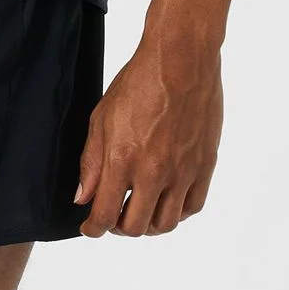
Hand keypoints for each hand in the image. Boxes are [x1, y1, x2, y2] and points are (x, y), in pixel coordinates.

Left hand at [75, 36, 223, 236]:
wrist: (182, 59)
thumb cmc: (138, 83)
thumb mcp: (101, 119)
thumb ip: (91, 163)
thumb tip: (83, 198)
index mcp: (123, 161)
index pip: (105, 216)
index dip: (94, 229)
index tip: (90, 228)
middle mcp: (154, 172)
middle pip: (135, 227)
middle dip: (118, 228)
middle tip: (114, 216)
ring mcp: (183, 171)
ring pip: (166, 223)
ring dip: (148, 225)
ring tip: (140, 211)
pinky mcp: (205, 164)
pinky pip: (193, 206)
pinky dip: (177, 212)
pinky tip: (167, 201)